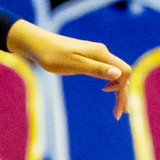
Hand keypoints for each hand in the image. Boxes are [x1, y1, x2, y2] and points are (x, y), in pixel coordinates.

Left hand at [6, 19, 132, 119]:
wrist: (35, 44)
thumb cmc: (52, 55)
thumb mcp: (73, 64)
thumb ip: (96, 69)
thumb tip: (119, 74)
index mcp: (100, 53)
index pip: (123, 72)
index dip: (124, 92)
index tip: (117, 110)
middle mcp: (101, 53)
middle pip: (122, 74)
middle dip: (123, 94)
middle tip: (118, 115)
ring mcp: (94, 55)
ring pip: (114, 73)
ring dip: (118, 90)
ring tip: (118, 107)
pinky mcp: (87, 58)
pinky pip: (105, 70)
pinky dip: (110, 83)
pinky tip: (107, 90)